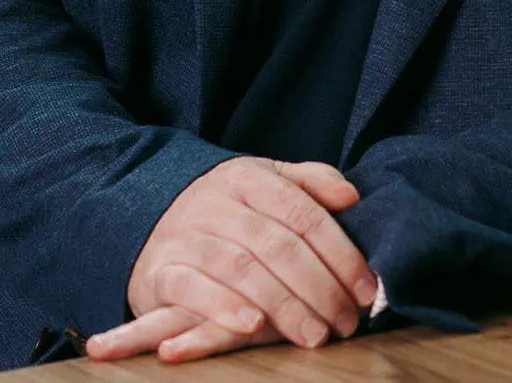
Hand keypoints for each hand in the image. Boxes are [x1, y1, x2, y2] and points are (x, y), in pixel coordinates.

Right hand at [86, 156, 375, 362]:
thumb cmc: (223, 208)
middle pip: (278, 245)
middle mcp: (217, 203)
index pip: (304, 214)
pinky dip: (223, 306)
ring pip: (242, 268)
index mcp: (248, 178)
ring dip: (284, 304)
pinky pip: (193, 288)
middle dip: (320, 287)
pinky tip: (253, 325)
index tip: (366, 288)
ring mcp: (188, 235)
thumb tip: (352, 197)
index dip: (340, 253)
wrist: (144, 213)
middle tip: (347, 321)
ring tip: (315, 334)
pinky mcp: (162, 270)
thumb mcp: (263, 181)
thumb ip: (309, 184)